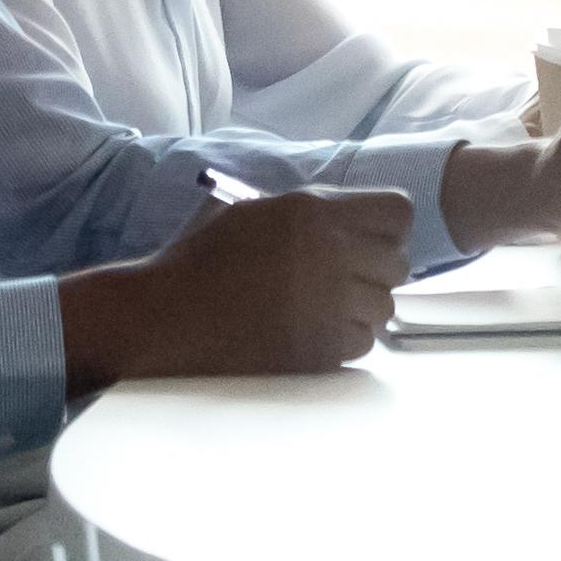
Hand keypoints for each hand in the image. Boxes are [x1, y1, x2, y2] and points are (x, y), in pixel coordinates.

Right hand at [59, 187, 408, 394]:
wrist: (162, 318)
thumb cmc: (200, 262)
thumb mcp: (252, 211)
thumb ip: (310, 211)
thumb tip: (357, 218)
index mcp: (312, 211)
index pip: (398, 213)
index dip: (387, 230)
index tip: (367, 243)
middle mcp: (328, 254)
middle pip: (397, 265)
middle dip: (374, 273)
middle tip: (340, 281)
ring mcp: (327, 305)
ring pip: (383, 309)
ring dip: (359, 311)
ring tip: (318, 309)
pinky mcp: (320, 350)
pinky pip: (361, 345)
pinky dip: (341, 343)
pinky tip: (306, 333)